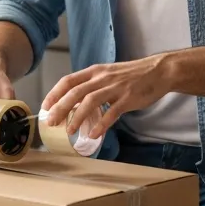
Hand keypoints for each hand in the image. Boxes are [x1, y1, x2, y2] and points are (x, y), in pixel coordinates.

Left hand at [42, 55, 170, 138]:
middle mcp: (102, 78)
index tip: (45, 106)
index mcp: (95, 71)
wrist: (158, 71)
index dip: (54, 93)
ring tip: (69, 131)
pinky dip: (101, 124)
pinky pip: (111, 113)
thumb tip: (75, 101)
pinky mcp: (128, 98)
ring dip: (78, 117)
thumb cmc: (132, 75)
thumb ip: (92, 85)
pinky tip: (93, 134)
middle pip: (75, 92)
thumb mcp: (108, 74)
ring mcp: (115, 88)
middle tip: (51, 122)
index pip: (68, 80)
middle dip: (60, 108)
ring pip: (90, 101)